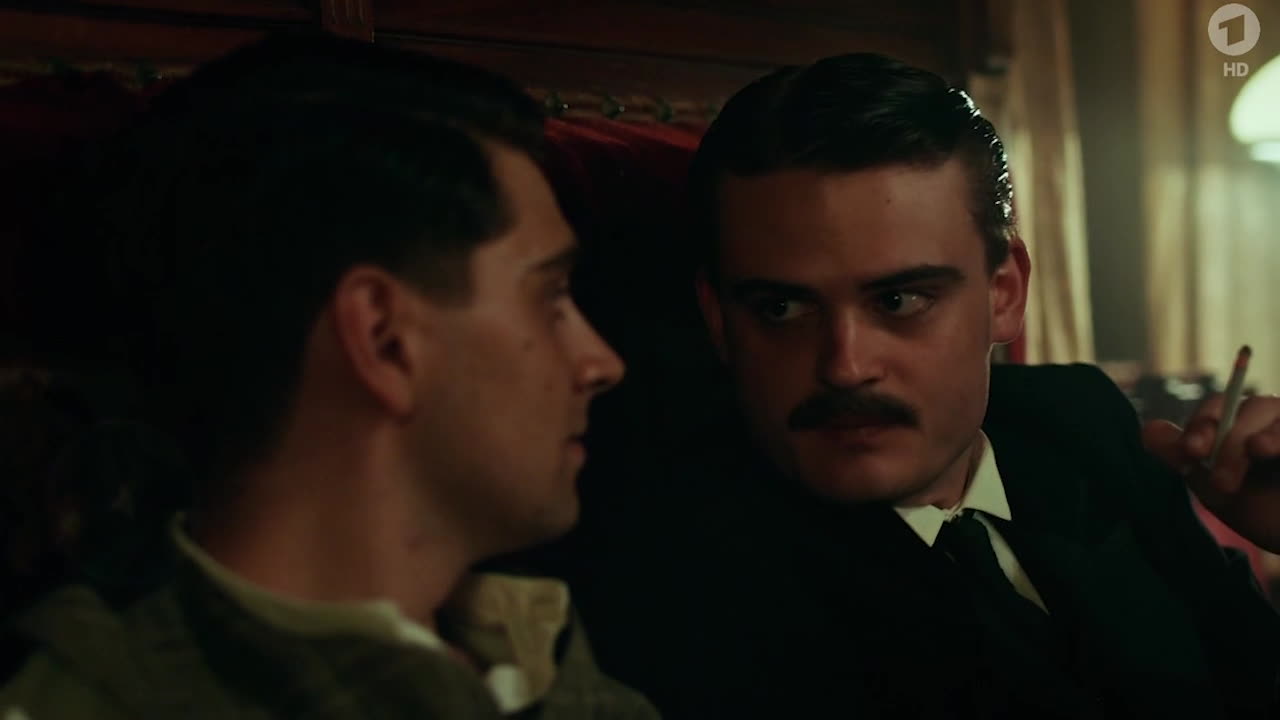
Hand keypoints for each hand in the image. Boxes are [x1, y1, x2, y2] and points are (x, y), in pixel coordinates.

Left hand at [1142, 393, 1279, 553]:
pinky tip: (1263, 449)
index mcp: (1241, 424)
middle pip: (1239, 407)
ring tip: (1236, 481)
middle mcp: (1268, 417)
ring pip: (1266, 408)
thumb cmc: (1265, 513)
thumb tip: (1147, 430)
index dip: (1200, 426)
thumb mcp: (1217, 491)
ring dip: (1244, 444)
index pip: (1215, 409)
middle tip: (1220, 484)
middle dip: (1223, 442)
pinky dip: (1276, 436)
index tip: (1191, 452)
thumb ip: (1184, 461)